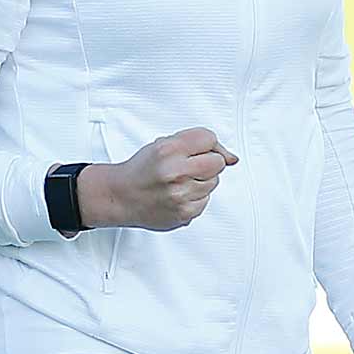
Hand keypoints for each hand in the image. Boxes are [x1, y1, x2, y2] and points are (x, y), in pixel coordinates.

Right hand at [84, 126, 236, 230]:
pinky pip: (206, 201)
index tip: (199, 150)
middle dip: (207, 163)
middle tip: (190, 167)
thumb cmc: (142, 170)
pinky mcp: (184, 214)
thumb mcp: (163, 145)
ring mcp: (181, 195)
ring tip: (180, 182)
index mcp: (169, 150)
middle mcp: (175, 172)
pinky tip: (178, 195)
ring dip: (201, 181)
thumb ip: (197, 143)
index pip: (209, 139)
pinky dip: (196, 198)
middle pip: (217, 163)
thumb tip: (233, 158)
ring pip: (213, 183)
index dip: (207, 145)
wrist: (121, 196)